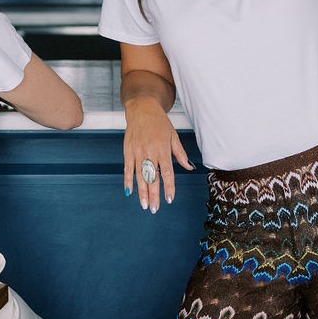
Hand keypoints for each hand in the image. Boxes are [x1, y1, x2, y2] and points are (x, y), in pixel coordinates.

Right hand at [123, 97, 193, 212]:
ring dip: (141, 192)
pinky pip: (127, 168)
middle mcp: (150, 152)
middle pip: (152, 177)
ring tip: (144, 205)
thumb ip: (180, 154)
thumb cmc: (160, 123)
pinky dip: (128, 181)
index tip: (170, 199)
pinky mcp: (128, 150)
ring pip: (139, 176)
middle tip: (154, 209)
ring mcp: (137, 152)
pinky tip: (129, 192)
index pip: (167, 172)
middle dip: (153, 195)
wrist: (142, 109)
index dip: (168, 187)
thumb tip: (189, 167)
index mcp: (163, 149)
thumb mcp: (173, 136)